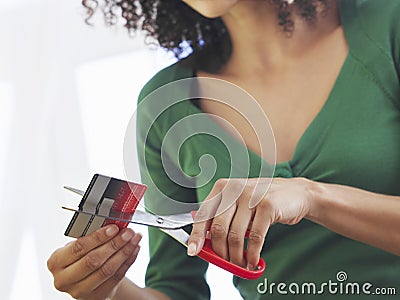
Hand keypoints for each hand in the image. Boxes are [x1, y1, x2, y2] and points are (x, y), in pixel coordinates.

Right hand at [47, 225, 141, 298]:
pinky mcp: (96, 297)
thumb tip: (114, 223)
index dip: (98, 237)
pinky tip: (134, 250)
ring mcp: (79, 292)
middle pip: (93, 260)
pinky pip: (116, 278)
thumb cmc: (81, 257)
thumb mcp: (78, 246)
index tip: (114, 228)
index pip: (79, 247)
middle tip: (128, 233)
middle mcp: (64, 280)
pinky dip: (128, 262)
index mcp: (56, 262)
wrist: (85, 278)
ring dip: (124, 252)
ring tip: (134, 239)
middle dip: (114, 244)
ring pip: (107, 270)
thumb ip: (92, 236)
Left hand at [188, 177, 313, 268]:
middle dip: (220, 251)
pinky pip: (254, 237)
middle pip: (218, 228)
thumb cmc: (261, 201)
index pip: (204, 214)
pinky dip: (253, 254)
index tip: (193, 251)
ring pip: (235, 235)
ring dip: (236, 256)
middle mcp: (234, 189)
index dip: (197, 235)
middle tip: (226, 262)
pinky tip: (253, 261)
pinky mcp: (268, 206)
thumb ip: (221, 216)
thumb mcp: (238, 203)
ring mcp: (251, 196)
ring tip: (240, 263)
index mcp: (223, 187)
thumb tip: (202, 239)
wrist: (295, 193)